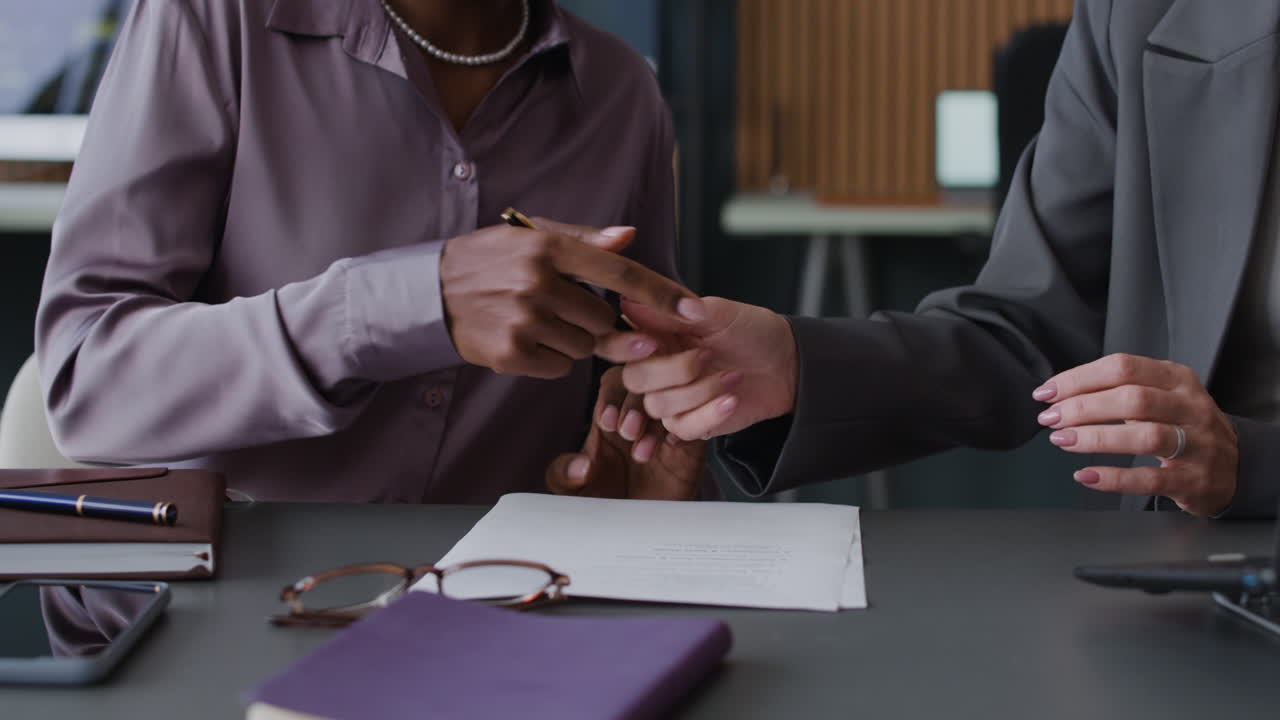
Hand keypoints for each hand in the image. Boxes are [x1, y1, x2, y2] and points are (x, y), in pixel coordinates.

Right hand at [439, 219, 703, 377]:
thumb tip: (630, 235)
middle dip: (597, 319)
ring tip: (540, 320)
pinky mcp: (509, 354)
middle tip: (566, 308)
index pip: (619, 272)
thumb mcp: (531, 235)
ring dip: (575, 340)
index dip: (661, 294)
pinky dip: (553, 358)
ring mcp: (522, 321)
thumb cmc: (490, 259)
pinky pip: (560, 367)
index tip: (694, 310)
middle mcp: (537, 283)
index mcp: (548, 247)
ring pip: (585, 346)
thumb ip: (584, 238)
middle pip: (605, 318)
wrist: (430, 292)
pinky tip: (528, 338)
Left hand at [546, 367, 705, 498]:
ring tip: (644, 452)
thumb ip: (563, 475)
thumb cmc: (602, 510)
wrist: (634, 536)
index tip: (608, 422)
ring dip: (658, 420)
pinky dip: (687, 428)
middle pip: (645, 386)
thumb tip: (581, 464)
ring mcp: (666, 432)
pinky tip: (671, 447)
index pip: (613, 385)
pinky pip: (697, 425)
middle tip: (629, 432)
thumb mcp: (571, 494)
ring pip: (671, 401)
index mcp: (610, 419)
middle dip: (635, 405)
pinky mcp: (690, 449)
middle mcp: (640, 419)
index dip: (611, 398)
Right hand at [612, 296, 796, 440]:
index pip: (618, 345)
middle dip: (671, 370)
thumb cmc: (752, 332)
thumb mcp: (718, 314)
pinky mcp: (692, 422)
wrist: (787, 364)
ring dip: (698, 391)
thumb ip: (675, 311)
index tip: (650, 343)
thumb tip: (632, 298)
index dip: (624, 347)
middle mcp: (659, 367)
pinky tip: (730, 400)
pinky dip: (708, 414)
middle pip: (634, 379)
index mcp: (657, 336)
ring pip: (658, 406)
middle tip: (705, 355)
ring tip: (732, 376)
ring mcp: (673, 398)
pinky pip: (683, 427)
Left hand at [1034, 353, 1238, 515]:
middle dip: (1083, 407)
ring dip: (1096, 437)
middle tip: (1051, 418)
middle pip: (1133, 399)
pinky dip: (1113, 478)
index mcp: (1178, 379)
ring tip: (1062, 440)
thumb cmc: (1184, 426)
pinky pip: (1150, 478)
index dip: (1079, 379)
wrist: (1236, 467)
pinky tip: (1085, 475)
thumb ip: (1120, 390)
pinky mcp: (1194, 480)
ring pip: (1145, 436)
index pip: (1123, 368)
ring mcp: (1197, 445)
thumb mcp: (1163, 396)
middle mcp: (1191, 407)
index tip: (1047, 392)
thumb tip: (1060, 393)